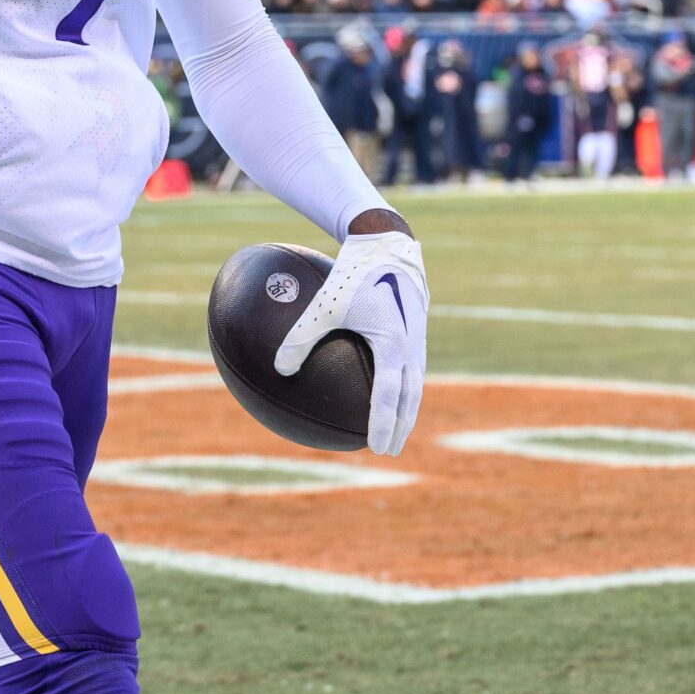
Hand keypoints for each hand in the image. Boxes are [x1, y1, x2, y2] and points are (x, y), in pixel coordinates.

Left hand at [274, 225, 426, 456]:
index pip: (389, 395)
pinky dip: (404, 387)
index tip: (375, 447)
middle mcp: (411, 346)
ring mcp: (417, 339)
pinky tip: (387, 390)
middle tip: (387, 450)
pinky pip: (411, 368)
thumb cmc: (354, 272)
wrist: (387, 243)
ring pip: (415, 385)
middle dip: (400, 426)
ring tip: (394, 429)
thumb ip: (300, 337)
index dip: (382, 424)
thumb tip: (277, 369)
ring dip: (405, 410)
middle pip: (410, 398)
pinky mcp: (415, 331)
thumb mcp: (323, 305)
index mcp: (394, 344)